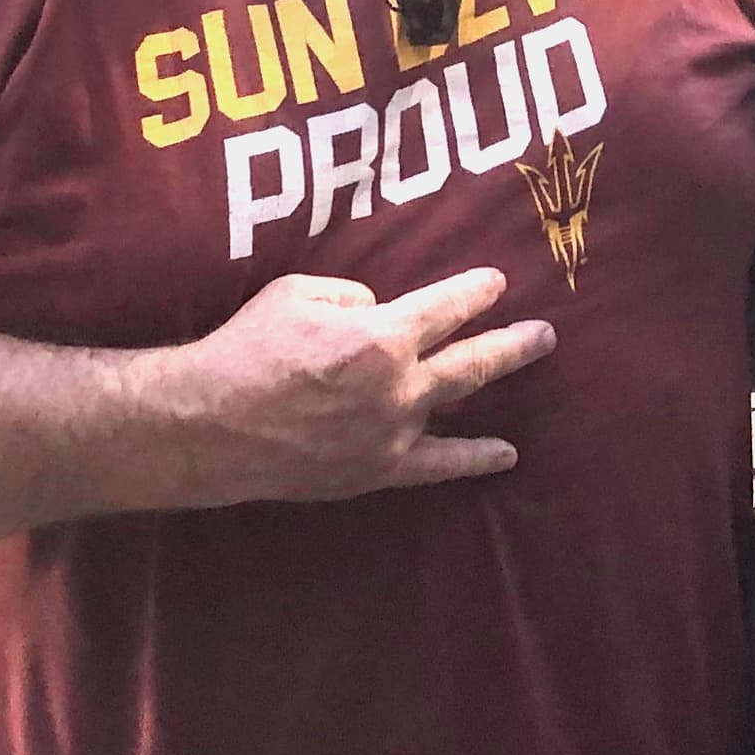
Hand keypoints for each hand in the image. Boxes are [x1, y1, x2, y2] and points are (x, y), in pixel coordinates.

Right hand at [173, 267, 554, 504]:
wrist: (210, 423)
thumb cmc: (249, 347)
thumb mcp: (299, 292)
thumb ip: (351, 297)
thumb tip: (377, 312)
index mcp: (383, 336)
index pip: (446, 307)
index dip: (475, 292)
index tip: (496, 283)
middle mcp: (400, 387)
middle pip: (472, 360)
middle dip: (512, 342)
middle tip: (544, 333)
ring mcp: (393, 434)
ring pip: (458, 405)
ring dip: (495, 382)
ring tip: (529, 362)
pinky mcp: (377, 471)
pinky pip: (437, 466)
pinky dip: (473, 459)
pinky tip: (504, 455)